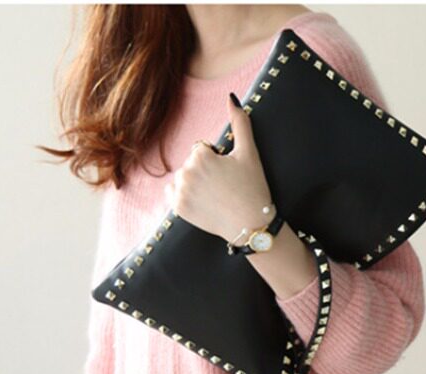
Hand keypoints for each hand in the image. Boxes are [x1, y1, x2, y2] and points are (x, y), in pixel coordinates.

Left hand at [165, 92, 273, 243]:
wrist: (250, 225)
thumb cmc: (252, 187)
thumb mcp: (249, 152)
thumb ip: (240, 122)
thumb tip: (231, 97)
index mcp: (201, 156)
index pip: (202, 150)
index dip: (217, 160)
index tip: (229, 175)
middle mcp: (187, 172)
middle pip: (192, 163)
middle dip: (205, 171)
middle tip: (224, 187)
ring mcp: (181, 192)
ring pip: (183, 176)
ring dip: (194, 182)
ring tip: (214, 195)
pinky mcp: (177, 208)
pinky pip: (173, 192)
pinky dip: (184, 195)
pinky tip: (201, 201)